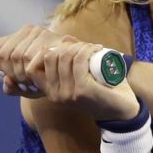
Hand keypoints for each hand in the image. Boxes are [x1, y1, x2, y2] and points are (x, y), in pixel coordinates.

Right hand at [0, 26, 138, 120]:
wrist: (121, 112)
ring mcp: (68, 93)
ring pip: (64, 56)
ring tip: (91, 48)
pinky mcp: (82, 90)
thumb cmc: (100, 91)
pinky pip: (77, 60)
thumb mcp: (75, 81)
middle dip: (65, 45)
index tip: (65, 46)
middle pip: (48, 56)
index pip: (31, 67)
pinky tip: (95, 48)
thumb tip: (59, 40)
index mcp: (50, 91)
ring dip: (78, 45)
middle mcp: (55, 94)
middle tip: (82, 46)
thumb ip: (64, 69)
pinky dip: (86, 49)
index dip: (46, 50)